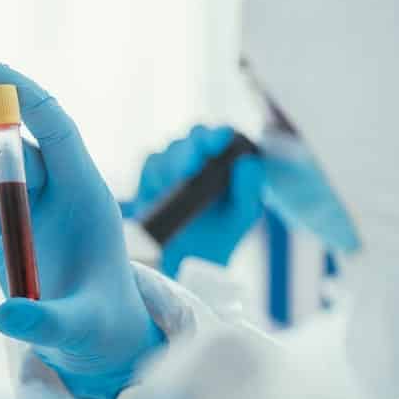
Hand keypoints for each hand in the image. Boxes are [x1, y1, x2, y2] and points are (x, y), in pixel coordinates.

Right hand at [0, 65, 163, 398]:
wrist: (94, 335)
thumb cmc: (101, 326)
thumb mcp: (81, 329)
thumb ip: (48, 322)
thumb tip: (3, 316)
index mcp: (85, 194)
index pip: (56, 128)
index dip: (27, 98)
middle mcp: (56, 190)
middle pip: (7, 158)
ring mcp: (28, 206)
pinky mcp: (5, 227)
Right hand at [129, 125, 264, 276]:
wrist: (186, 263)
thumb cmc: (220, 235)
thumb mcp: (242, 216)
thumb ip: (249, 190)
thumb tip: (248, 163)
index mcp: (227, 159)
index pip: (224, 136)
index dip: (219, 135)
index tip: (220, 141)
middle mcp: (200, 156)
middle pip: (194, 136)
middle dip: (192, 149)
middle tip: (191, 169)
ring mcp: (173, 165)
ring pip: (170, 150)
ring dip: (174, 166)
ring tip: (178, 186)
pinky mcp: (150, 177)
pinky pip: (149, 164)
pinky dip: (155, 175)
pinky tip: (161, 191)